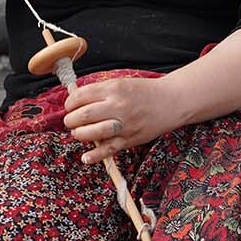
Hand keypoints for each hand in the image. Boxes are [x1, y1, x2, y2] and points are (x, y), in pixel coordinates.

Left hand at [62, 75, 185, 165]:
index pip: (80, 96)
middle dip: (71, 120)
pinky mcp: (129, 139)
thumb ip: (98, 91)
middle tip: (71, 121)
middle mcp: (117, 106)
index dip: (70, 103)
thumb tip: (74, 97)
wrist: (170, 101)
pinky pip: (109, 150)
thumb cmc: (143, 92)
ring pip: (92, 133)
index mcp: (113, 89)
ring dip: (79, 134)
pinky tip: (86, 158)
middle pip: (83, 115)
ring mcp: (124, 125)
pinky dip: (95, 156)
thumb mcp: (120, 83)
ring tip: (79, 132)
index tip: (70, 106)